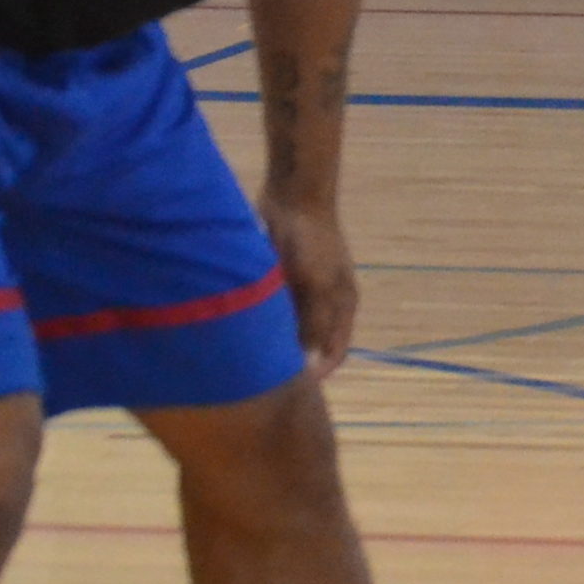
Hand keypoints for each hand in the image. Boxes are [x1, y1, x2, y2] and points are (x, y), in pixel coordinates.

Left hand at [258, 191, 356, 380]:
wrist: (293, 194)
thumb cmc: (312, 240)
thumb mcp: (318, 285)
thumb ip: (315, 325)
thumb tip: (312, 367)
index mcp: (342, 306)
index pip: (334, 353)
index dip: (316, 373)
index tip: (291, 389)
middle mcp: (324, 302)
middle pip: (309, 343)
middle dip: (291, 359)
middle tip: (263, 376)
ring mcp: (303, 290)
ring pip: (288, 327)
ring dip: (273, 339)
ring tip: (248, 354)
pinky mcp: (282, 277)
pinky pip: (273, 308)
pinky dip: (261, 318)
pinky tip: (240, 327)